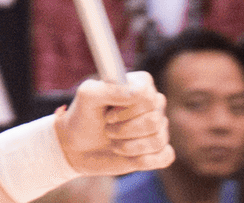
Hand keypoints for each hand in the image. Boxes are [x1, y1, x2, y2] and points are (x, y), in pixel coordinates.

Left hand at [57, 76, 172, 177]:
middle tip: (107, 128)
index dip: (126, 109)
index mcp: (140, 85)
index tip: (107, 114)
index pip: (148, 96)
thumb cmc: (83, 116)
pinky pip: (165, 157)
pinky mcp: (160, 151)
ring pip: (157, 140)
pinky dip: (141, 160)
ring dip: (128, 146)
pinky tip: (126, 155)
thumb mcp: (87, 96)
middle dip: (124, 129)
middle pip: (154, 120)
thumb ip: (110, 88)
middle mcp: (154, 105)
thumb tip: (138, 92)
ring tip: (113, 140)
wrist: (78, 146)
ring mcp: (159, 128)